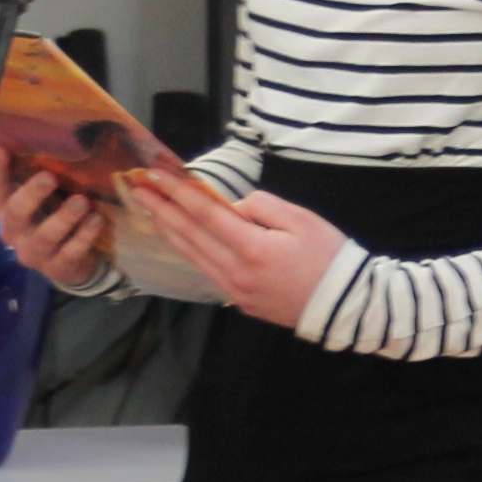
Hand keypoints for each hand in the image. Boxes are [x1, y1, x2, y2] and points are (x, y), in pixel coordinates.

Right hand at [0, 147, 115, 290]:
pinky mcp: (58, 268)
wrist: (70, 263)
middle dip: (31, 194)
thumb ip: (36, 175)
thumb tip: (39, 135)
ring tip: (82, 200)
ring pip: (44, 236)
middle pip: (15, 214)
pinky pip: (71, 253)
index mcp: (6, 211)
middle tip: (49, 176)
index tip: (1, 149)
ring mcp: (35, 254)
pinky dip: (84, 236)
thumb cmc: (52, 217)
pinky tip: (96, 220)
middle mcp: (14, 233)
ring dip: (63, 217)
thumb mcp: (43, 197)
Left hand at [124, 169, 348, 329]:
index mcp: (251, 248)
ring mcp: (234, 291)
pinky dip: (188, 250)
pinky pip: (206, 270)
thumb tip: (233, 207)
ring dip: (169, 230)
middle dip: (161, 209)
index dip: (177, 193)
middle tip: (136, 189)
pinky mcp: (239, 302)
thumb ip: (261, 206)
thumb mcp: (301, 219)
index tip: (155, 176)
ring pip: (193, 255)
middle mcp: (235, 272)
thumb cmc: (329, 257)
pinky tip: (178, 238)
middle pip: (190, 235)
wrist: (345, 306)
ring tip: (149, 210)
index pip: (204, 213)